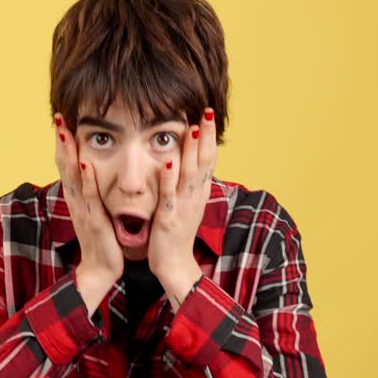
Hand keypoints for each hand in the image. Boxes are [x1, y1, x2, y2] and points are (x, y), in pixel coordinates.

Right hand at [54, 113, 122, 314]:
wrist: (101, 269)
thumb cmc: (102, 239)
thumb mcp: (95, 210)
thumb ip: (93, 192)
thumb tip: (93, 172)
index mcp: (77, 196)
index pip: (68, 164)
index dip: (63, 143)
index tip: (62, 121)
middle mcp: (75, 200)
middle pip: (64, 165)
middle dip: (61, 141)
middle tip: (58, 117)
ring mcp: (82, 209)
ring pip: (72, 177)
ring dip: (68, 154)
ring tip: (64, 132)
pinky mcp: (93, 220)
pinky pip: (89, 197)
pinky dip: (86, 180)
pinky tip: (86, 164)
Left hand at [148, 107, 217, 307]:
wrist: (175, 265)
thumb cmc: (176, 234)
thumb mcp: (186, 204)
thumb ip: (188, 184)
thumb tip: (191, 163)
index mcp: (199, 193)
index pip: (208, 160)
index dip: (209, 138)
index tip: (208, 115)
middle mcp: (195, 197)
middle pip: (204, 162)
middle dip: (206, 137)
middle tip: (207, 112)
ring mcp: (183, 207)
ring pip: (190, 174)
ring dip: (192, 151)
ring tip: (193, 128)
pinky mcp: (168, 218)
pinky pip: (169, 195)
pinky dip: (169, 178)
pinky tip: (167, 162)